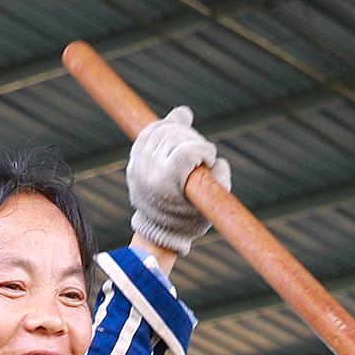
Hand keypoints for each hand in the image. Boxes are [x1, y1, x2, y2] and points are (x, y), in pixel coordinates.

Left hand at [126, 106, 228, 258]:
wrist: (159, 230)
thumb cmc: (190, 220)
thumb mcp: (211, 205)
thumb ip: (220, 177)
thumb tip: (212, 155)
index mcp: (165, 183)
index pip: (187, 151)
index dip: (204, 150)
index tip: (210, 159)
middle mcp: (147, 170)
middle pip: (175, 137)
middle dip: (194, 141)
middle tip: (202, 155)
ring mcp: (138, 163)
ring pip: (163, 130)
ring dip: (182, 132)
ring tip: (192, 144)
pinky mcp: (135, 158)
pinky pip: (150, 131)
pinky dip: (166, 126)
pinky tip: (178, 125)